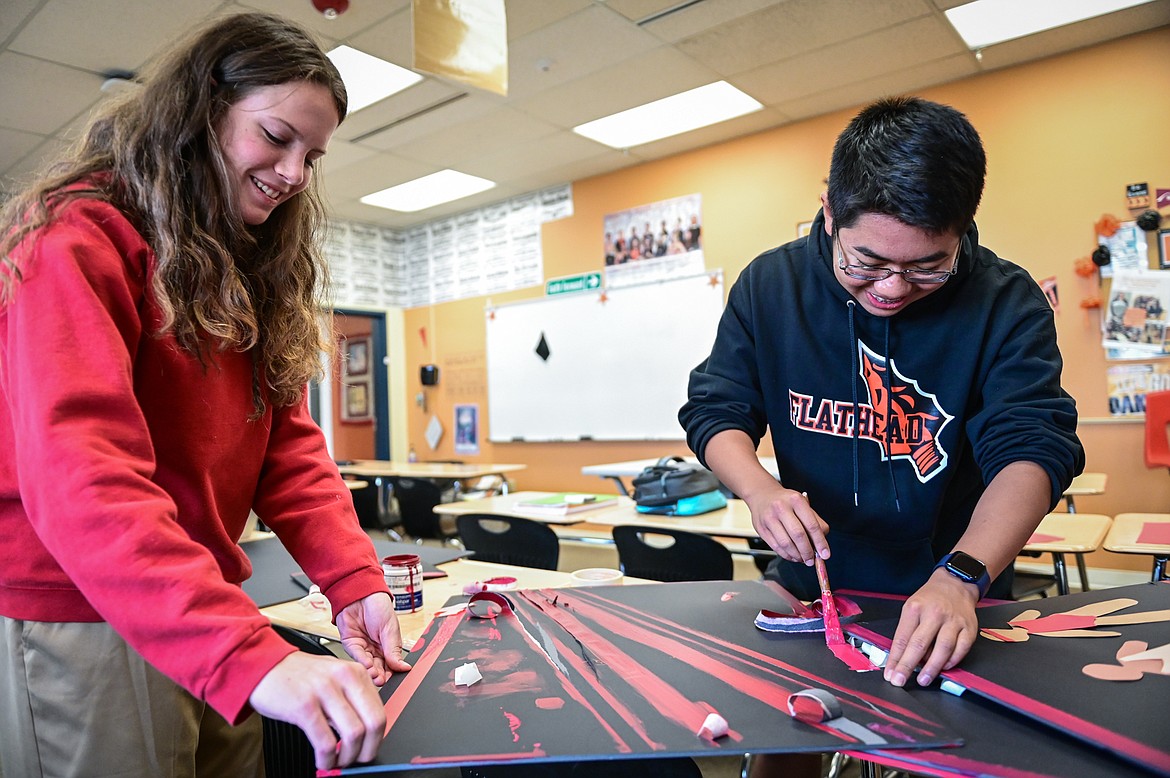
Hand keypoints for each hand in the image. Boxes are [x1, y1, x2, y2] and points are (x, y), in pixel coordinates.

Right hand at [249, 651, 386, 769]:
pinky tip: (323, 760)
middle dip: (368, 750)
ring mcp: (324, 691)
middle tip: (359, 759)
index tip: (369, 748)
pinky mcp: (304, 706)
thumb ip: (352, 698)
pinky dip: (328, 759)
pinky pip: (326, 742)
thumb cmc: (299, 675)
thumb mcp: (334, 677)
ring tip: (338, 761)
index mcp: (356, 672)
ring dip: (347, 757)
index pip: (380, 711)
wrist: (265, 666)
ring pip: (353, 734)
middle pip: (373, 723)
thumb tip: (367, 731)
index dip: (377, 738)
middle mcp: (344, 678)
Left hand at [335, 592, 412, 684]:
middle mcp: (375, 648)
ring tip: (376, 675)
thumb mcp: (390, 629)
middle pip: (378, 667)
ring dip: (371, 671)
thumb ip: (394, 650)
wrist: (361, 592)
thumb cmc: (378, 605)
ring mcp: (362, 646)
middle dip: (380, 675)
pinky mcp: (351, 644)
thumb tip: (404, 667)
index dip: (391, 672)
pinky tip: (368, 665)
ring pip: (367, 664)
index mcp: (388, 645)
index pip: (390, 664)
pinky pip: (357, 656)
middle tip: (382, 680)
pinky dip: (362, 662)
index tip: (393, 679)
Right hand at [745, 486, 828, 564]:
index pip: (812, 525)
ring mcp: (769, 518)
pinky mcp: (761, 529)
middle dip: (807, 552)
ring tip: (802, 559)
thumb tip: (821, 544)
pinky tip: (792, 556)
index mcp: (796, 500)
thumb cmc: (786, 502)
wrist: (762, 495)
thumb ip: (816, 522)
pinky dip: (787, 555)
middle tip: (812, 560)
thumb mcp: (803, 505)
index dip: (820, 542)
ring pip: (786, 543)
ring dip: (797, 555)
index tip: (825, 554)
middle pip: (798, 535)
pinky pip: (776, 547)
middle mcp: (781, 507)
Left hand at [883, 570, 978, 687]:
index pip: (902, 638)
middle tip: (900, 681)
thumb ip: (907, 632)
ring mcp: (953, 621)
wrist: (955, 584)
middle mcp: (934, 614)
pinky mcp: (969, 628)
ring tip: (923, 680)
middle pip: (919, 644)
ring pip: (942, 648)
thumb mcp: (912, 608)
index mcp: (915, 609)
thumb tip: (901, 658)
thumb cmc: (930, 599)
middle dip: (908, 665)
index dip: (895, 658)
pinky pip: (961, 649)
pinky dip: (952, 661)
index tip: (890, 673)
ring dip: (932, 667)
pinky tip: (944, 668)